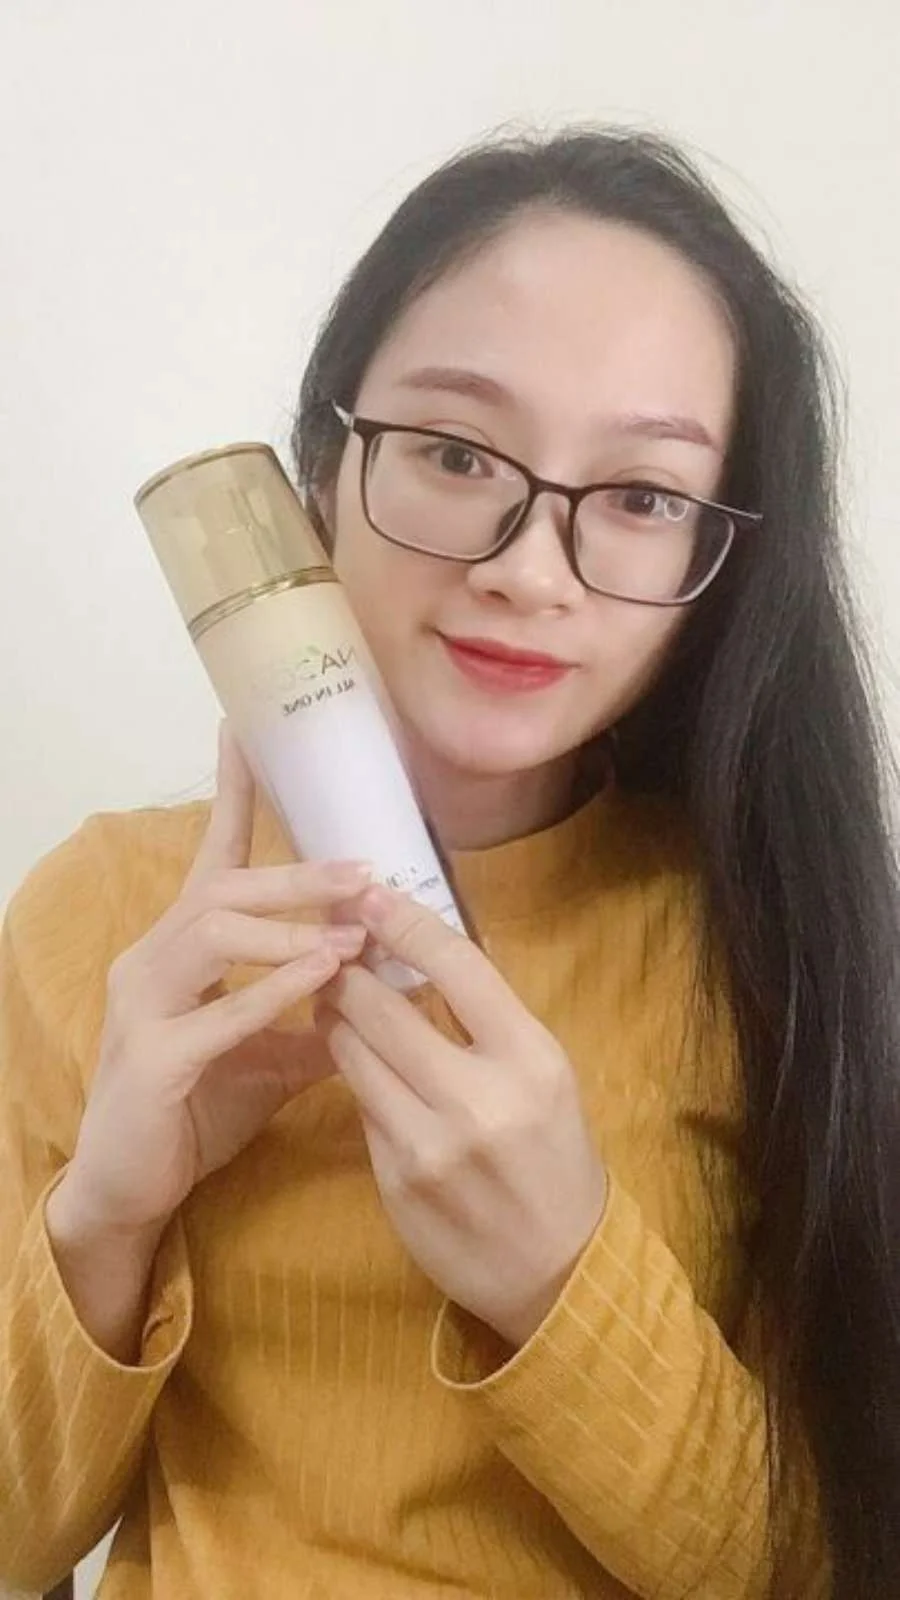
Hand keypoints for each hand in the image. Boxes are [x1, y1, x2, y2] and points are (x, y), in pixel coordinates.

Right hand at [61, 724, 370, 1239]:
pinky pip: (217, 1011)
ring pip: (212, 931)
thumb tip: (383, 990)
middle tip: (366, 868)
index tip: (245, 733)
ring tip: (356, 928)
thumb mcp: (268, 1056)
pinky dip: (273, 989)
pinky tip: (324, 976)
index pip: (210, 858)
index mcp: (179, 950)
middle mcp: (151, 961)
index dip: (231, 796)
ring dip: (291, 925)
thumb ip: (315, 1018)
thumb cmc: (194, 1112)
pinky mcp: (152, 1059)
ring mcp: (144, 1006)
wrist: (129, 1190)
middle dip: (297, 874)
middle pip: (223, 887)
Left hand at [315, 886, 607, 1348]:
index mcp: (530, 1059)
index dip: (403, 922)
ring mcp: (429, 1144)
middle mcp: (478, 1098)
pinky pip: (358, 1105)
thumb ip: (488, 1020)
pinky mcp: (394, 1180)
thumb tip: (418, 953)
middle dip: (346, 967)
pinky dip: (353, 1073)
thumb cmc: (555, 1157)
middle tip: (329, 943)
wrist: (558, 1270)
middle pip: (382, 1007)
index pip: (455, 966)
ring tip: (332, 995)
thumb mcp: (545, 1075)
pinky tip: (355, 1058)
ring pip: (352, 1053)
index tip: (369, 894)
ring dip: (335, 1016)